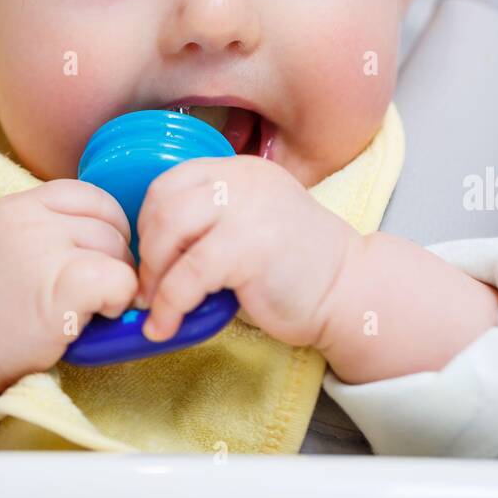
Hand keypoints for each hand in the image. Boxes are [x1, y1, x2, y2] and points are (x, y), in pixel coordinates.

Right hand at [0, 179, 139, 395]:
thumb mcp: (1, 245)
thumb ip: (43, 229)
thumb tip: (110, 233)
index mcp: (16, 206)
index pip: (88, 195)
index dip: (107, 226)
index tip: (99, 257)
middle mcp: (29, 221)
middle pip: (108, 223)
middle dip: (114, 258)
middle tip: (96, 292)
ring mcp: (44, 252)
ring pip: (117, 251)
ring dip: (117, 281)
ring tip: (90, 308)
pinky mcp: (62, 289)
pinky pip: (119, 281)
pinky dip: (119, 299)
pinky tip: (99, 317)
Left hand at [134, 155, 362, 350]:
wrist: (349, 291)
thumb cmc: (295, 268)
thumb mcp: (250, 223)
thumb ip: (209, 221)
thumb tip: (150, 251)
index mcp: (239, 171)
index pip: (170, 181)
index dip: (148, 220)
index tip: (151, 256)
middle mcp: (242, 180)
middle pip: (163, 203)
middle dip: (147, 250)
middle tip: (149, 287)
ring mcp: (247, 209)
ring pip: (170, 231)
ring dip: (154, 276)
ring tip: (157, 306)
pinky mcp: (250, 247)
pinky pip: (189, 274)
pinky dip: (169, 304)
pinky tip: (166, 326)